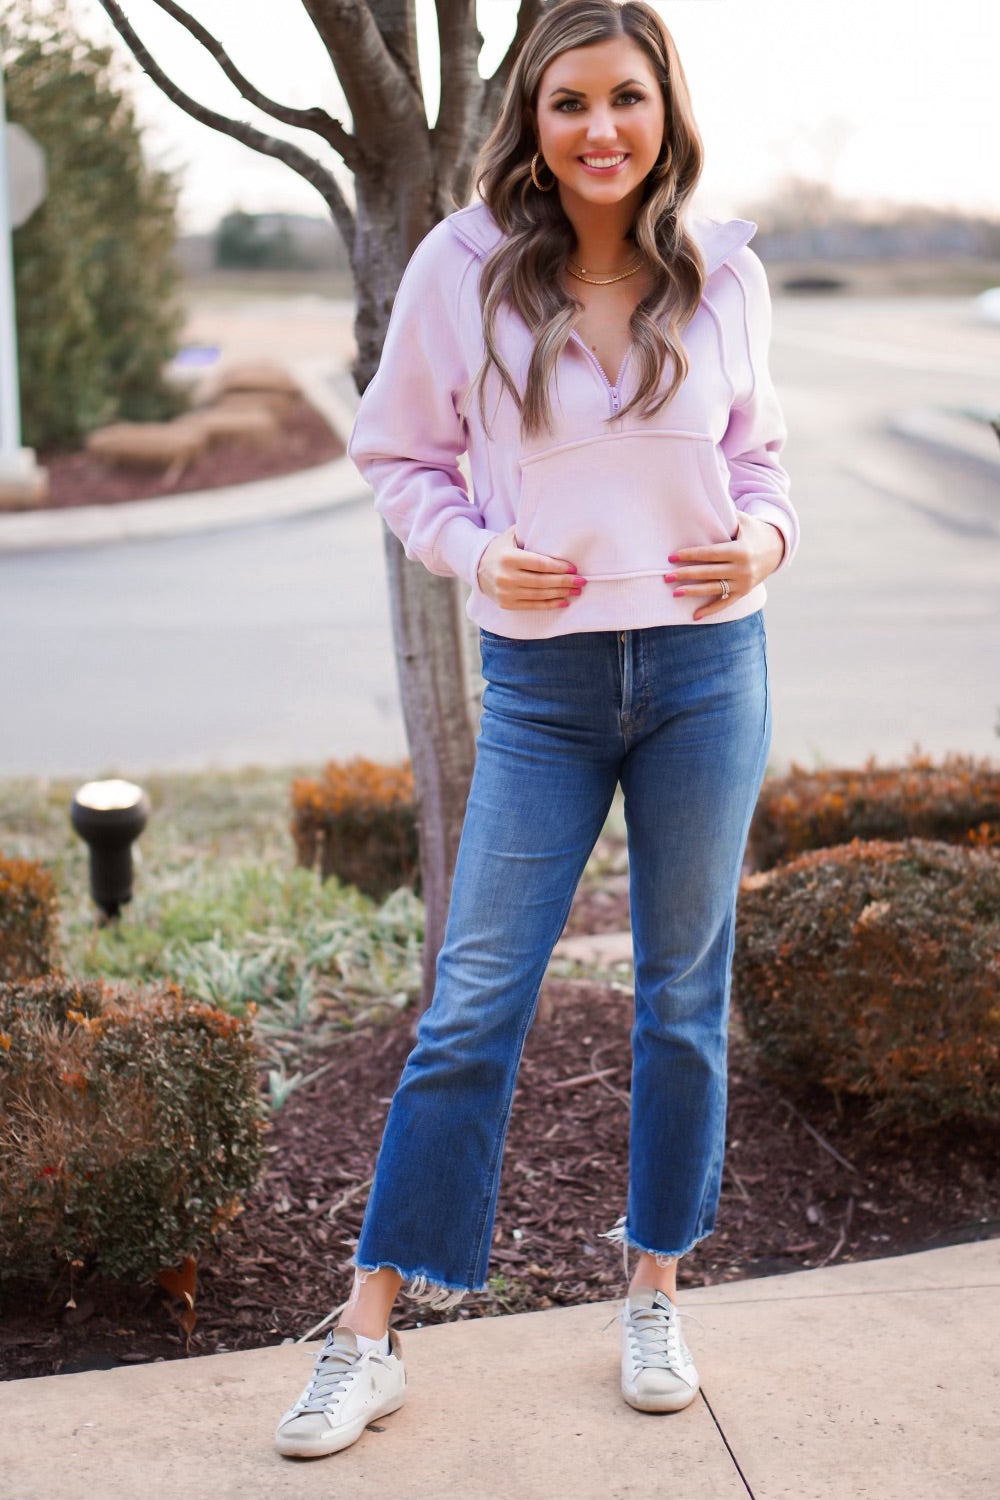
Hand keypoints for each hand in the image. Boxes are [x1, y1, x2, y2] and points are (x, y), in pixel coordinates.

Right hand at [477, 525, 583, 610]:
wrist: (477, 567)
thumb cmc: (500, 549)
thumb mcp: (510, 536)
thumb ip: (528, 531)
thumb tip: (554, 523)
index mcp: (508, 558)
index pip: (540, 564)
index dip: (559, 568)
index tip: (574, 569)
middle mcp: (506, 576)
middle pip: (542, 581)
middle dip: (565, 582)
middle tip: (582, 581)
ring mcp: (506, 592)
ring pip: (539, 595)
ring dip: (561, 594)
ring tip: (576, 591)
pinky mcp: (506, 604)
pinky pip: (532, 606)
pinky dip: (550, 604)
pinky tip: (563, 601)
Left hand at [664, 515, 784, 620]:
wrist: (777, 549)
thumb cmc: (752, 531)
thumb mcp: (742, 520)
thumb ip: (724, 514)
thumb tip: (702, 498)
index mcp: (740, 550)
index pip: (710, 554)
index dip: (690, 555)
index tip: (672, 557)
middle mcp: (742, 568)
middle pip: (709, 573)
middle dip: (687, 575)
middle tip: (666, 577)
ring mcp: (743, 583)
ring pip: (715, 589)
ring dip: (694, 592)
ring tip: (675, 593)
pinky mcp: (744, 593)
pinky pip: (725, 603)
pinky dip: (710, 610)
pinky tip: (695, 616)